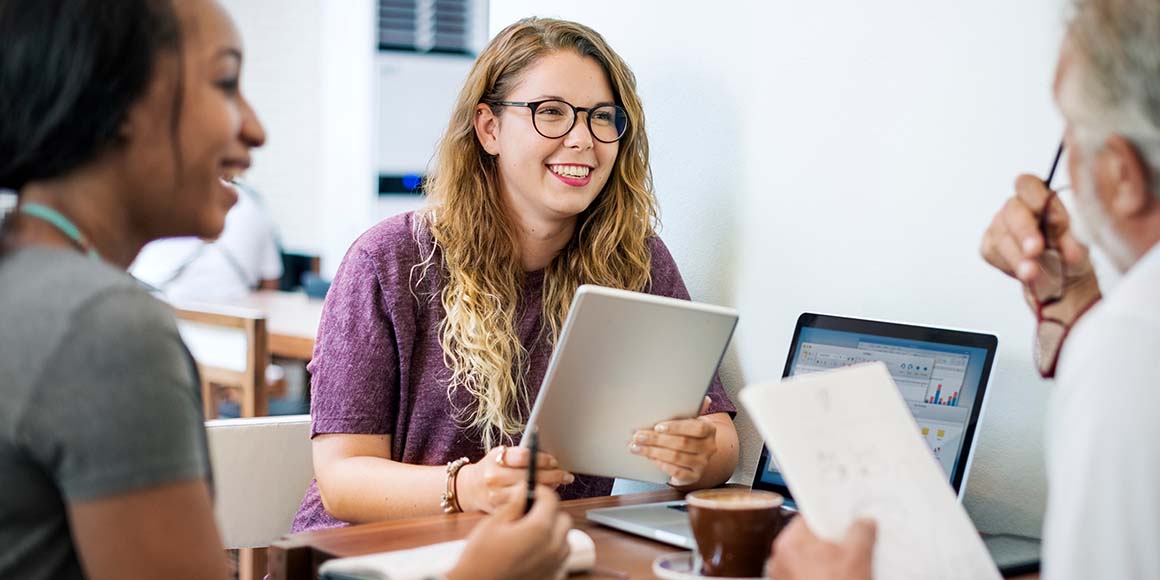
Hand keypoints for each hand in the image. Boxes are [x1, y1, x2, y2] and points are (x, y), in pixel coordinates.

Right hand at [447, 485, 572, 579]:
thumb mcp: (493, 523)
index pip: (551, 499)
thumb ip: (514, 504)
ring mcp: (554, 565)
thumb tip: (524, 489)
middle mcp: (553, 547)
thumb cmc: (480, 559)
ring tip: (528, 534)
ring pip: (564, 540)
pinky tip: (531, 552)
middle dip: (549, 512)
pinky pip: (559, 559)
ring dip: (552, 533)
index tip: (530, 491)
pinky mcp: (552, 577)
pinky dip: (550, 552)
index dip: (539, 491)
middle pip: (563, 519)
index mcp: (539, 529)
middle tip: (528, 513)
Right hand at [458, 445, 574, 513]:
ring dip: (548, 490)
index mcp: (496, 459)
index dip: (543, 459)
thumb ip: (520, 455)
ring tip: (558, 486)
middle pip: (531, 476)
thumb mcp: (500, 455)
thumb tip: (550, 459)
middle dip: (553, 475)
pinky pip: (524, 507)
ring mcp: (496, 496)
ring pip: (530, 494)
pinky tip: (545, 499)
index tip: (554, 461)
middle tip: (565, 475)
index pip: (524, 456)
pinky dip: (537, 503)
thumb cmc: (491, 468)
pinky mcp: (499, 511)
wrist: (470, 489)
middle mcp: (494, 478)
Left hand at [631, 397, 717, 486]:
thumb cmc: (687, 433)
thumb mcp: (689, 419)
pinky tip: (650, 458)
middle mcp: (709, 447)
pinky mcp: (693, 476)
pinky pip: (676, 472)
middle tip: (638, 436)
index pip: (697, 427)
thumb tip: (702, 398)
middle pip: (682, 443)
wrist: (694, 455)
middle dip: (656, 439)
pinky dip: (661, 464)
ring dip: (653, 452)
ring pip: (676, 457)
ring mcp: (702, 463)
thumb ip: (689, 409)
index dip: (677, 427)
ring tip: (637, 447)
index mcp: (709, 429)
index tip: (658, 427)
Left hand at [768, 517, 875, 579]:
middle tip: (851, 541)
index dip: (829, 514)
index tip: (844, 516)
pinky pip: (803, 573)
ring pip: (806, 557)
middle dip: (830, 539)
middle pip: (808, 537)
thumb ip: (861, 533)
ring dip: (825, 558)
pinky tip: (837, 578)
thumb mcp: (858, 559)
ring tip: (846, 564)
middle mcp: (780, 558)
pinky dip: (818, 573)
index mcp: (791, 542)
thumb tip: (864, 523)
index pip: (809, 515)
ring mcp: (781, 576)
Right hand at [980, 174, 1097, 300]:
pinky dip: (1009, 265)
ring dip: (1016, 256)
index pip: (1029, 185)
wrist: (1060, 280)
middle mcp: (1017, 207)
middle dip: (1024, 232)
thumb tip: (1069, 248)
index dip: (1036, 198)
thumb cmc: (1071, 255)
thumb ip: (1074, 243)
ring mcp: (999, 226)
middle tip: (1035, 250)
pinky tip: (1024, 274)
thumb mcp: (1080, 247)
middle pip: (1012, 210)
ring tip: (1032, 274)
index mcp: (1040, 196)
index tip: (1053, 219)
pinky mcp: (989, 247)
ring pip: (1001, 235)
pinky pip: (992, 253)